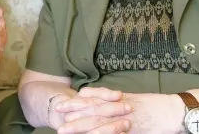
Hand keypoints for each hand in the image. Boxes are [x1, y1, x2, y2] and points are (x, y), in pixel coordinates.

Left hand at [63, 87, 184, 133]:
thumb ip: (109, 99)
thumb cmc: (149, 105)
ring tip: (67, 128)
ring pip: (99, 122)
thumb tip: (91, 97)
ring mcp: (124, 118)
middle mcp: (117, 106)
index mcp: (115, 99)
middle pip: (91, 109)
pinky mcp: (131, 128)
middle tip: (57, 116)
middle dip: (74, 113)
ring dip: (82, 126)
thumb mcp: (127, 99)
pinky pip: (114, 132)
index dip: (75, 103)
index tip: (61, 106)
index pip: (92, 99)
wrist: (169, 110)